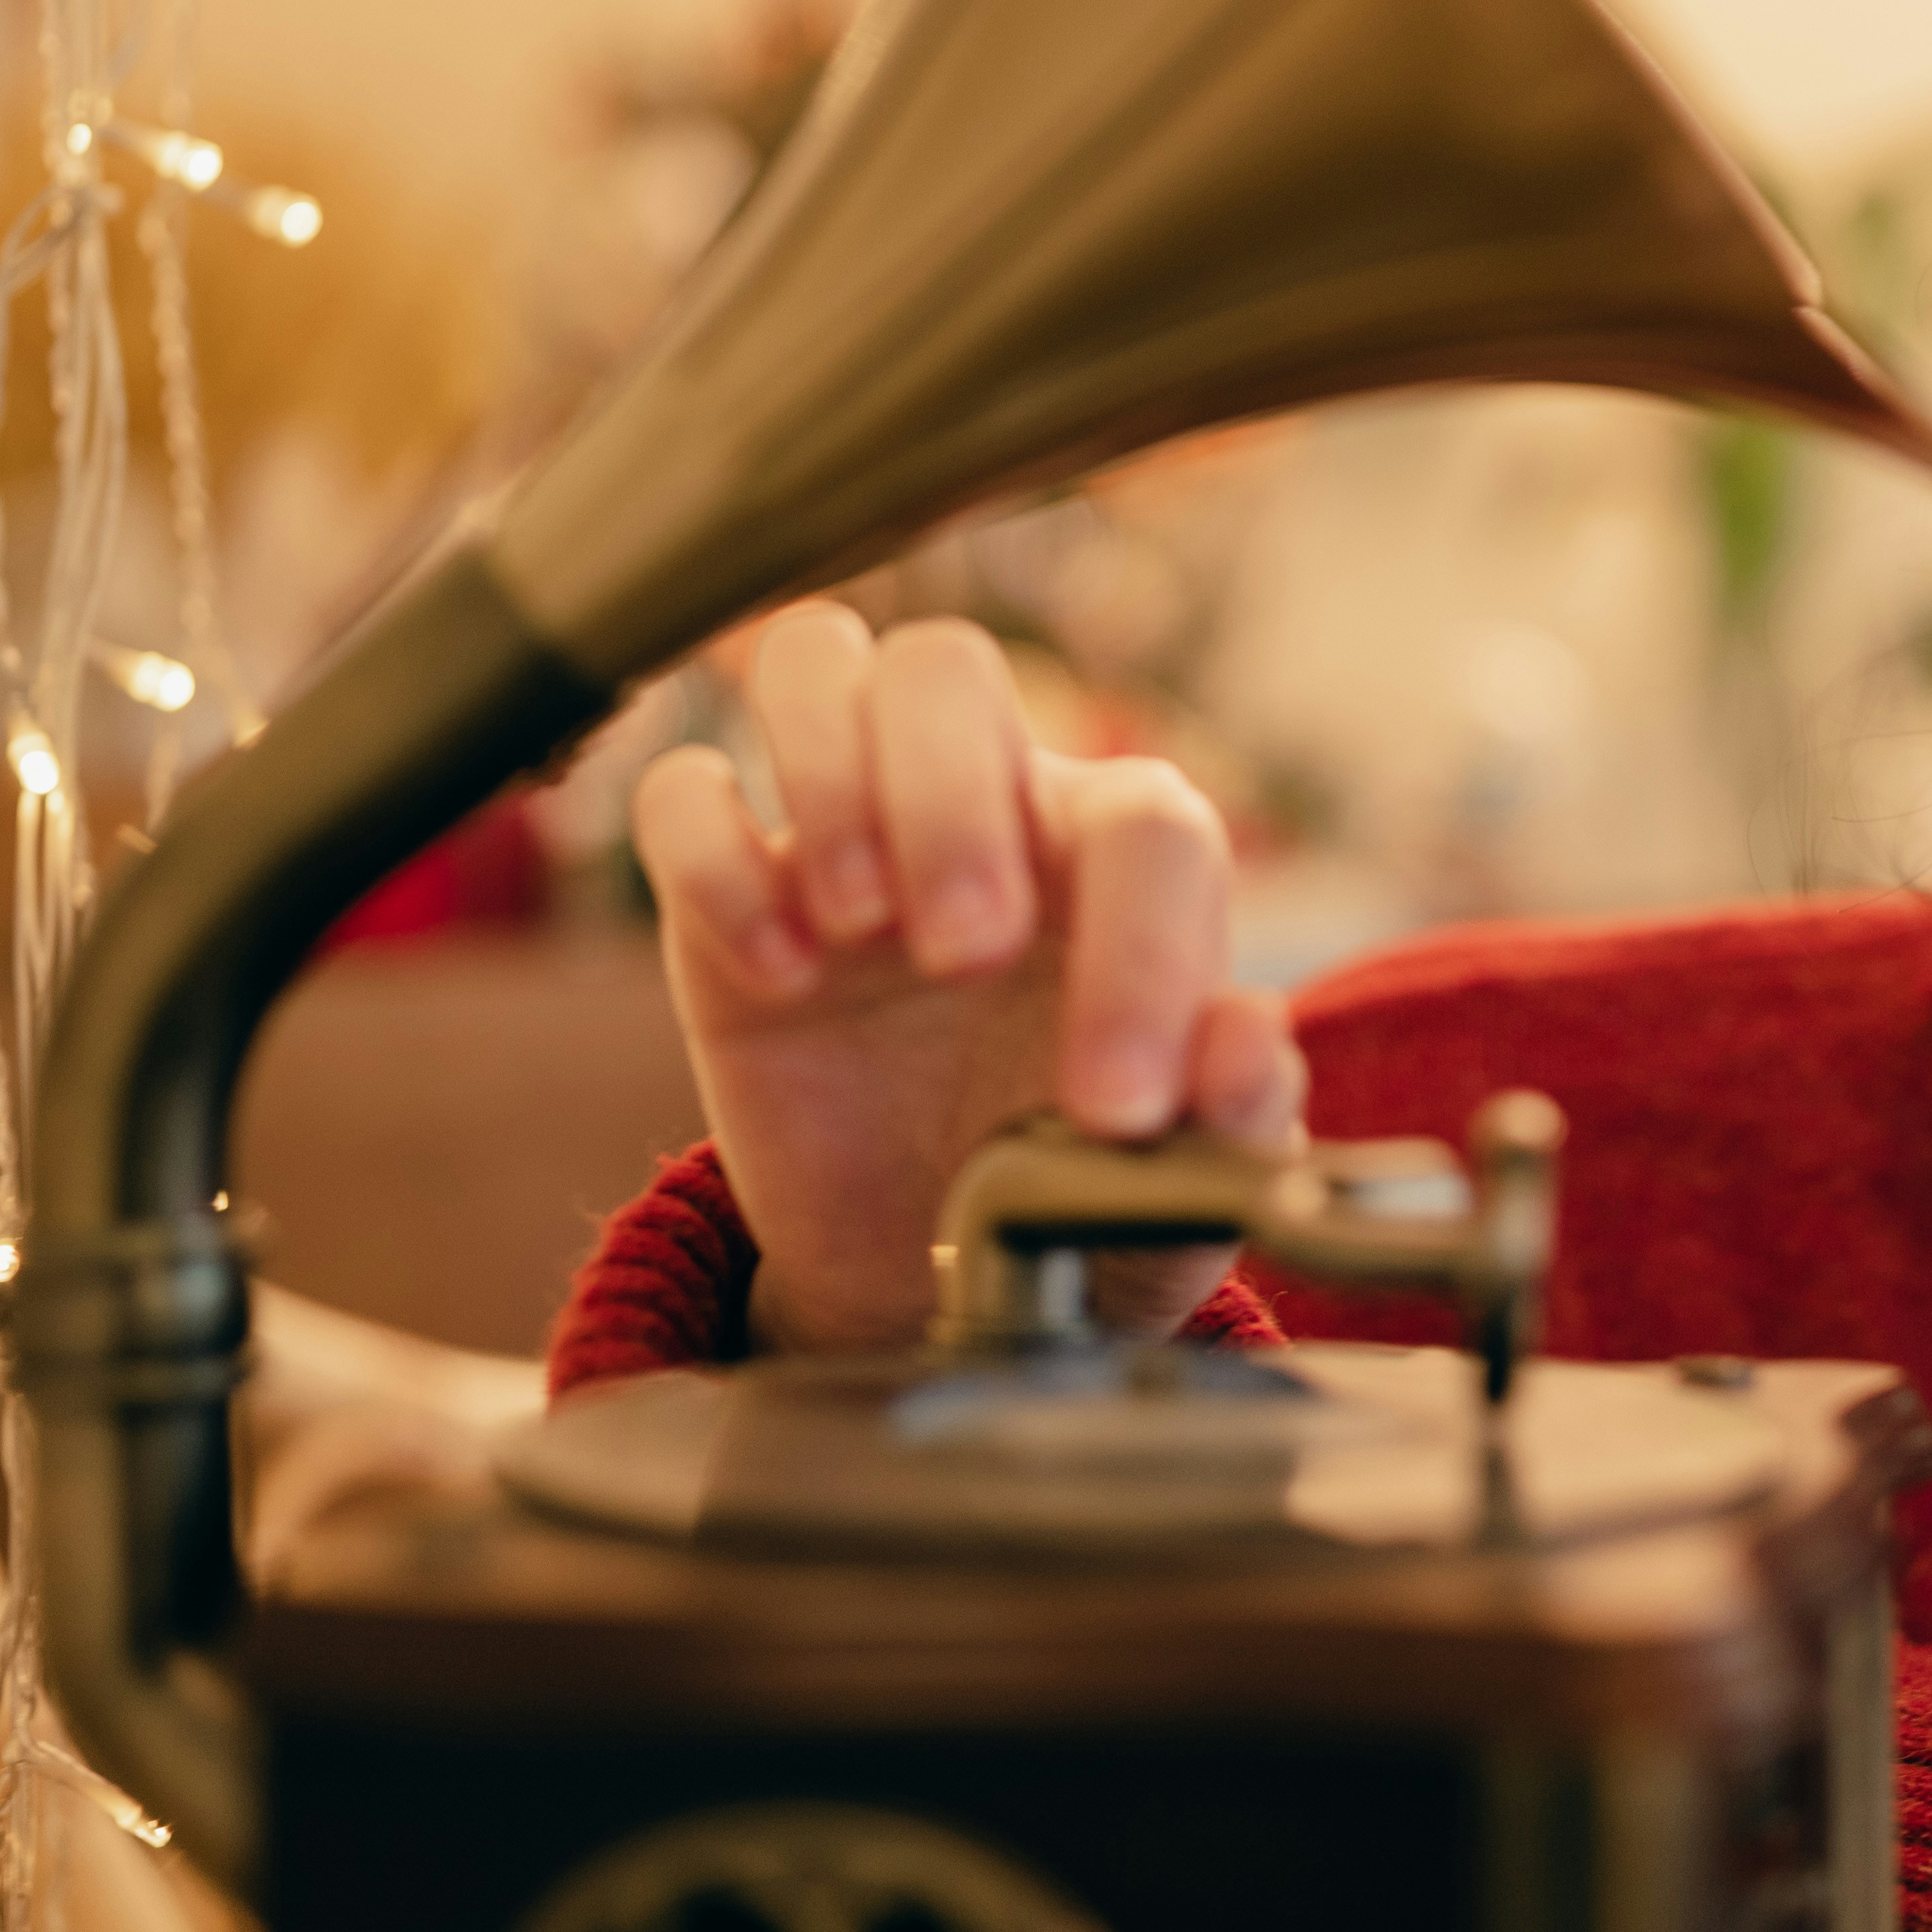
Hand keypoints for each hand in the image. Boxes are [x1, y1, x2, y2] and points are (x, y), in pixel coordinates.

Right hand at [630, 602, 1304, 1349]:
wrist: (917, 1271)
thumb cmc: (1059, 1193)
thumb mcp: (1164, 1200)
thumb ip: (1230, 1126)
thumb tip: (1249, 1039)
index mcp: (1115, 867)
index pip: (1146, 825)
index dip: (1143, 951)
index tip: (1111, 1106)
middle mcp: (983, 811)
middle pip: (949, 666)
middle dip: (950, 802)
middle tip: (962, 957)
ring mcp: (844, 836)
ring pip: (816, 660)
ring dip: (830, 779)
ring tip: (857, 927)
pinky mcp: (724, 893)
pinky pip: (682, 790)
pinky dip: (712, 865)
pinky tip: (776, 976)